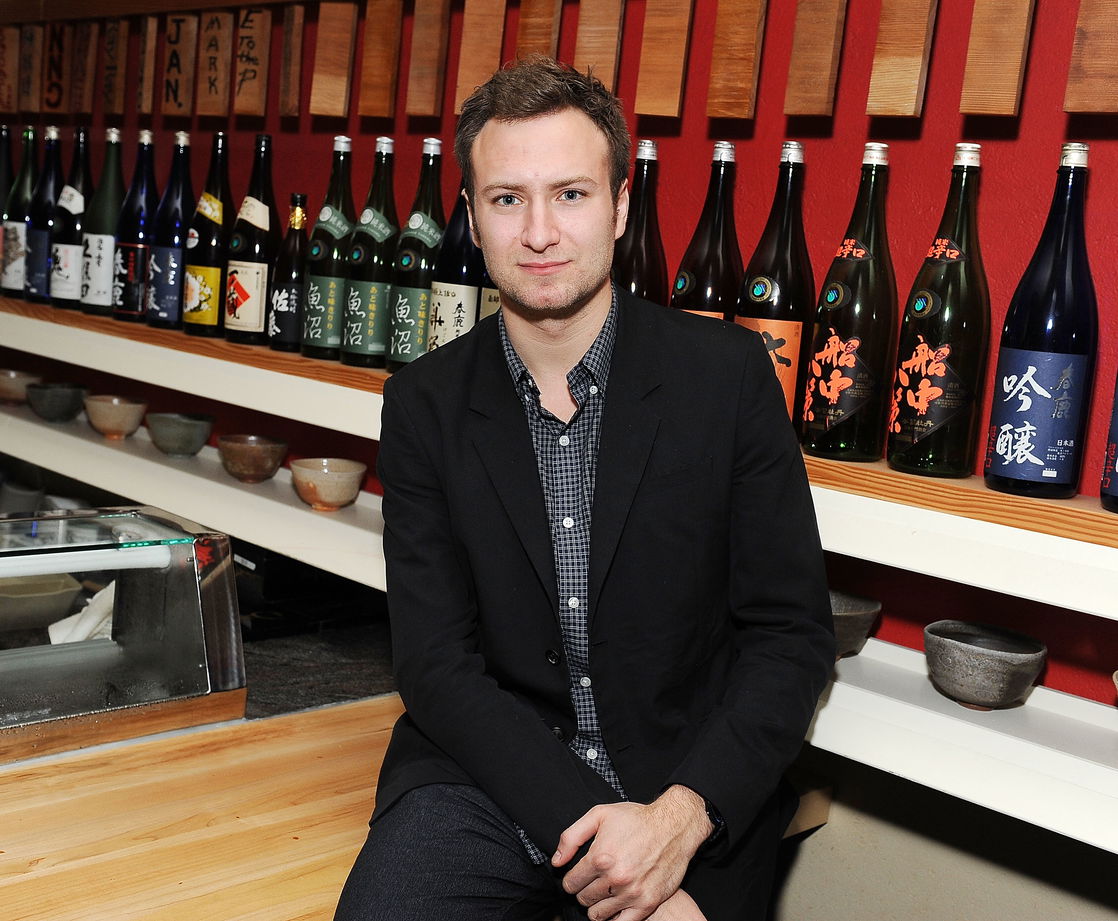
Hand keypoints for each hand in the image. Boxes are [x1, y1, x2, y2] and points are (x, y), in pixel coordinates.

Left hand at [552, 785, 711, 920]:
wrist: (674, 826)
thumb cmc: (636, 819)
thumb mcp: (599, 815)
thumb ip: (572, 837)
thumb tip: (557, 861)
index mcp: (600, 857)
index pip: (571, 884)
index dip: (572, 879)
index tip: (579, 875)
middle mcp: (615, 878)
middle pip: (583, 899)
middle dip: (584, 891)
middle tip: (594, 881)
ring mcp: (632, 893)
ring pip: (598, 915)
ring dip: (598, 904)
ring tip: (605, 891)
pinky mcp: (647, 903)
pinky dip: (614, 917)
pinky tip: (616, 904)